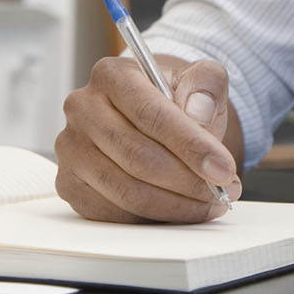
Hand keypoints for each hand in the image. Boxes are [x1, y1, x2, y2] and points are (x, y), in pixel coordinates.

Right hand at [54, 55, 242, 222]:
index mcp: (111, 75)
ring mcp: (71, 149)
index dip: (191, 146)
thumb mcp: (201, 80)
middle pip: (138, 157)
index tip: (223, 169)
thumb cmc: (176, 101)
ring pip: (127, 192)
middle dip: (188, 182)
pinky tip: (179, 209)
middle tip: (223, 192)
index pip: (151, 115)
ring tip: (208, 202)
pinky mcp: (70, 184)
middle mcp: (82, 108)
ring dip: (175, 205)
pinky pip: (113, 213)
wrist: (152, 120)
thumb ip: (207, 84)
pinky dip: (152, 218)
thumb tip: (198, 112)